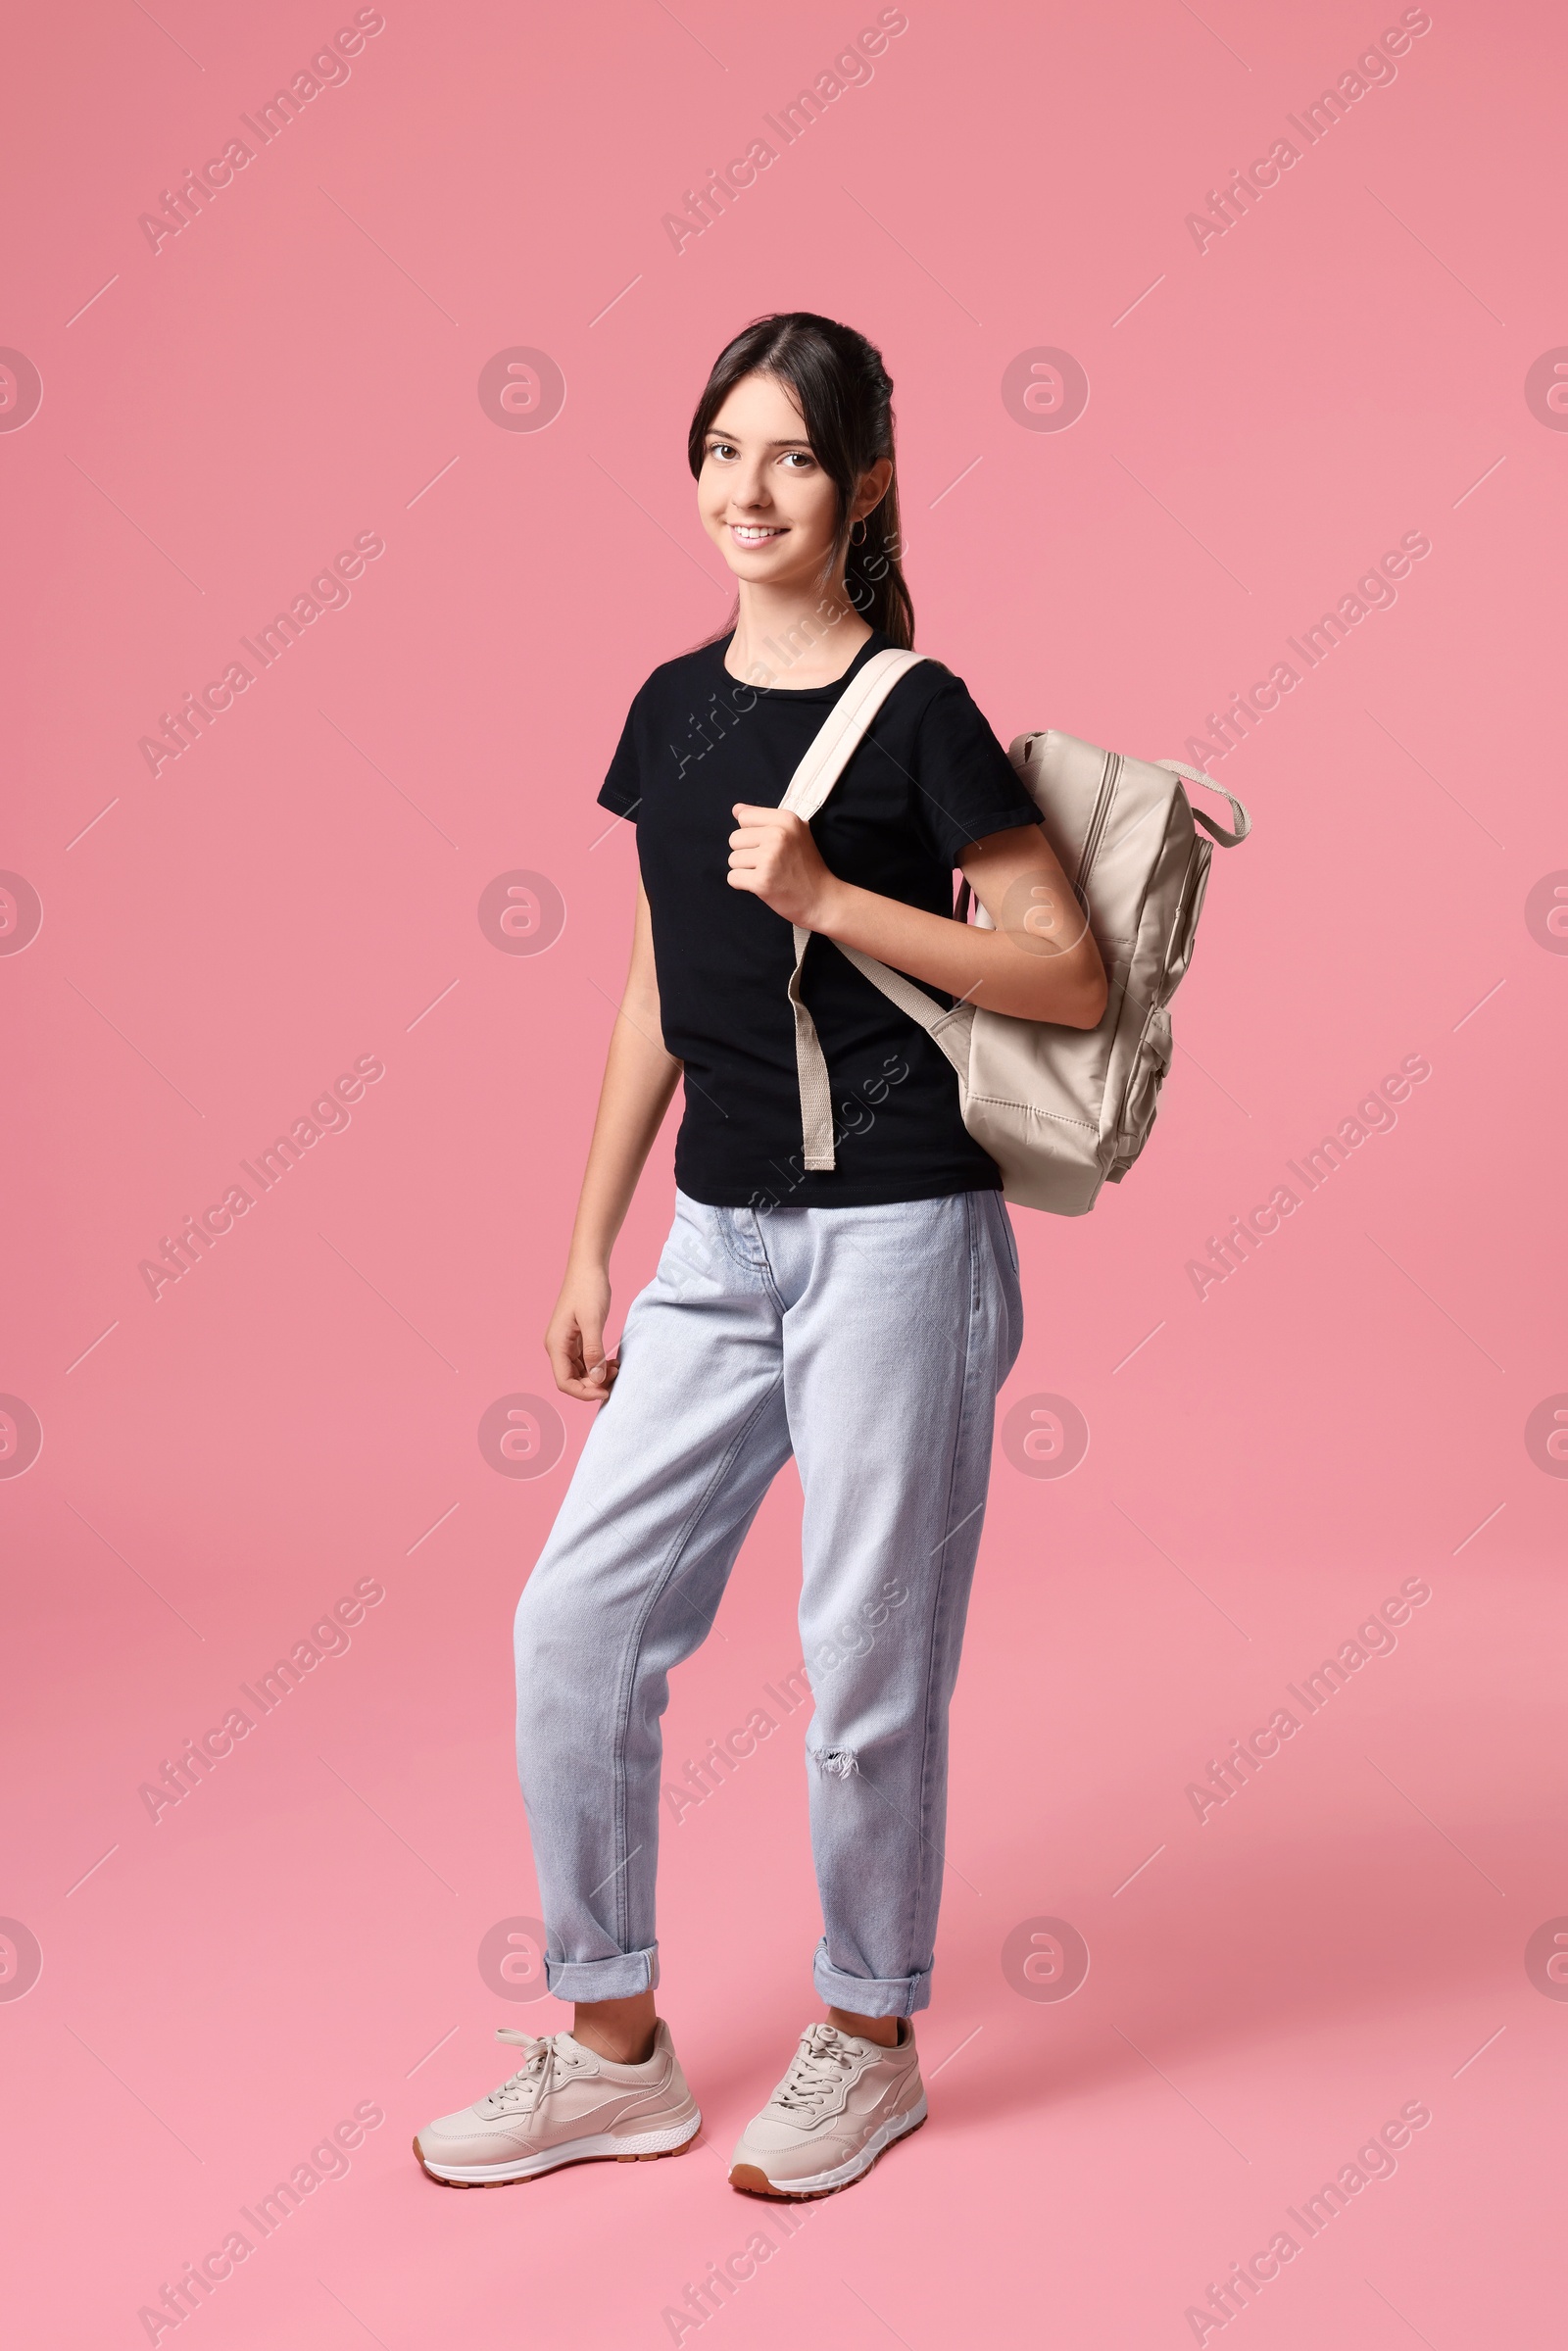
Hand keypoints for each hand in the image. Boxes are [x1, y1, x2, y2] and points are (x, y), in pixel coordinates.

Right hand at [544, 1263, 619, 1403]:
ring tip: (617, 1367)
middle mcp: (557, 1346)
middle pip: (572, 1380)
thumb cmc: (588, 1289)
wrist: (588, 1267)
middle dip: (593, 1384)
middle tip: (616, 1376)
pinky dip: (598, 1365)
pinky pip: (585, 1361)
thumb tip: (596, 1378)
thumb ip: (594, 1351)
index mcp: (556, 1344)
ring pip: (580, 1372)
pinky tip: (613, 1362)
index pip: (564, 1382)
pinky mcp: (576, 1338)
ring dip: (597, 1375)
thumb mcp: (593, 1321)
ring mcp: (566, 1343)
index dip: (584, 1392)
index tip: (606, 1391)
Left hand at [728, 804, 839, 927]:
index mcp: (787, 819)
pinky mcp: (762, 881)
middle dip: (746, 853)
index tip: (768, 845)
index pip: (744, 817)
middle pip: (735, 838)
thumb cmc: (806, 866)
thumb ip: (763, 818)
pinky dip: (743, 884)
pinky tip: (762, 885)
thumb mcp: (794, 833)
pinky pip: (732, 878)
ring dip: (745, 870)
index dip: (751, 834)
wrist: (821, 899)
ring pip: (733, 859)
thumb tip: (735, 809)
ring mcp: (769, 858)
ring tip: (767, 874)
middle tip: (769, 863)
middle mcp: (778, 835)